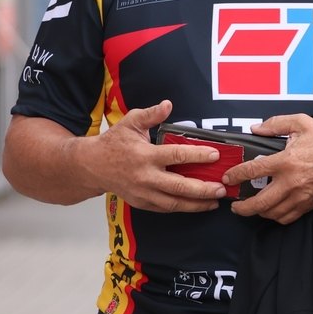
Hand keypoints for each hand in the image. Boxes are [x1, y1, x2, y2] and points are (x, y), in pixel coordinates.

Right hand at [83, 100, 226, 213]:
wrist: (90, 166)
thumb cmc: (113, 143)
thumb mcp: (129, 123)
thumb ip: (150, 114)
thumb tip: (168, 104)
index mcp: (145, 156)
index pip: (176, 156)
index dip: (198, 155)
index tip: (215, 155)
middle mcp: (145, 177)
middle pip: (179, 186)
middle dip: (203, 189)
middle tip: (222, 188)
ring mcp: (143, 193)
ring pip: (174, 203)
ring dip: (197, 204)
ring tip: (215, 201)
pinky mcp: (142, 203)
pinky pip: (166, 208)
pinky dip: (183, 208)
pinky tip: (198, 205)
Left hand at [228, 114, 312, 224]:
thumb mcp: (302, 122)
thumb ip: (276, 123)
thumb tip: (256, 129)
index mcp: (286, 161)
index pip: (252, 170)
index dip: (236, 175)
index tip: (229, 177)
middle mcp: (291, 182)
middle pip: (259, 203)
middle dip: (242, 207)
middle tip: (235, 205)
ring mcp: (301, 195)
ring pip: (272, 213)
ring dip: (259, 213)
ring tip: (252, 208)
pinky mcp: (310, 203)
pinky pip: (288, 217)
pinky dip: (276, 217)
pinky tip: (272, 210)